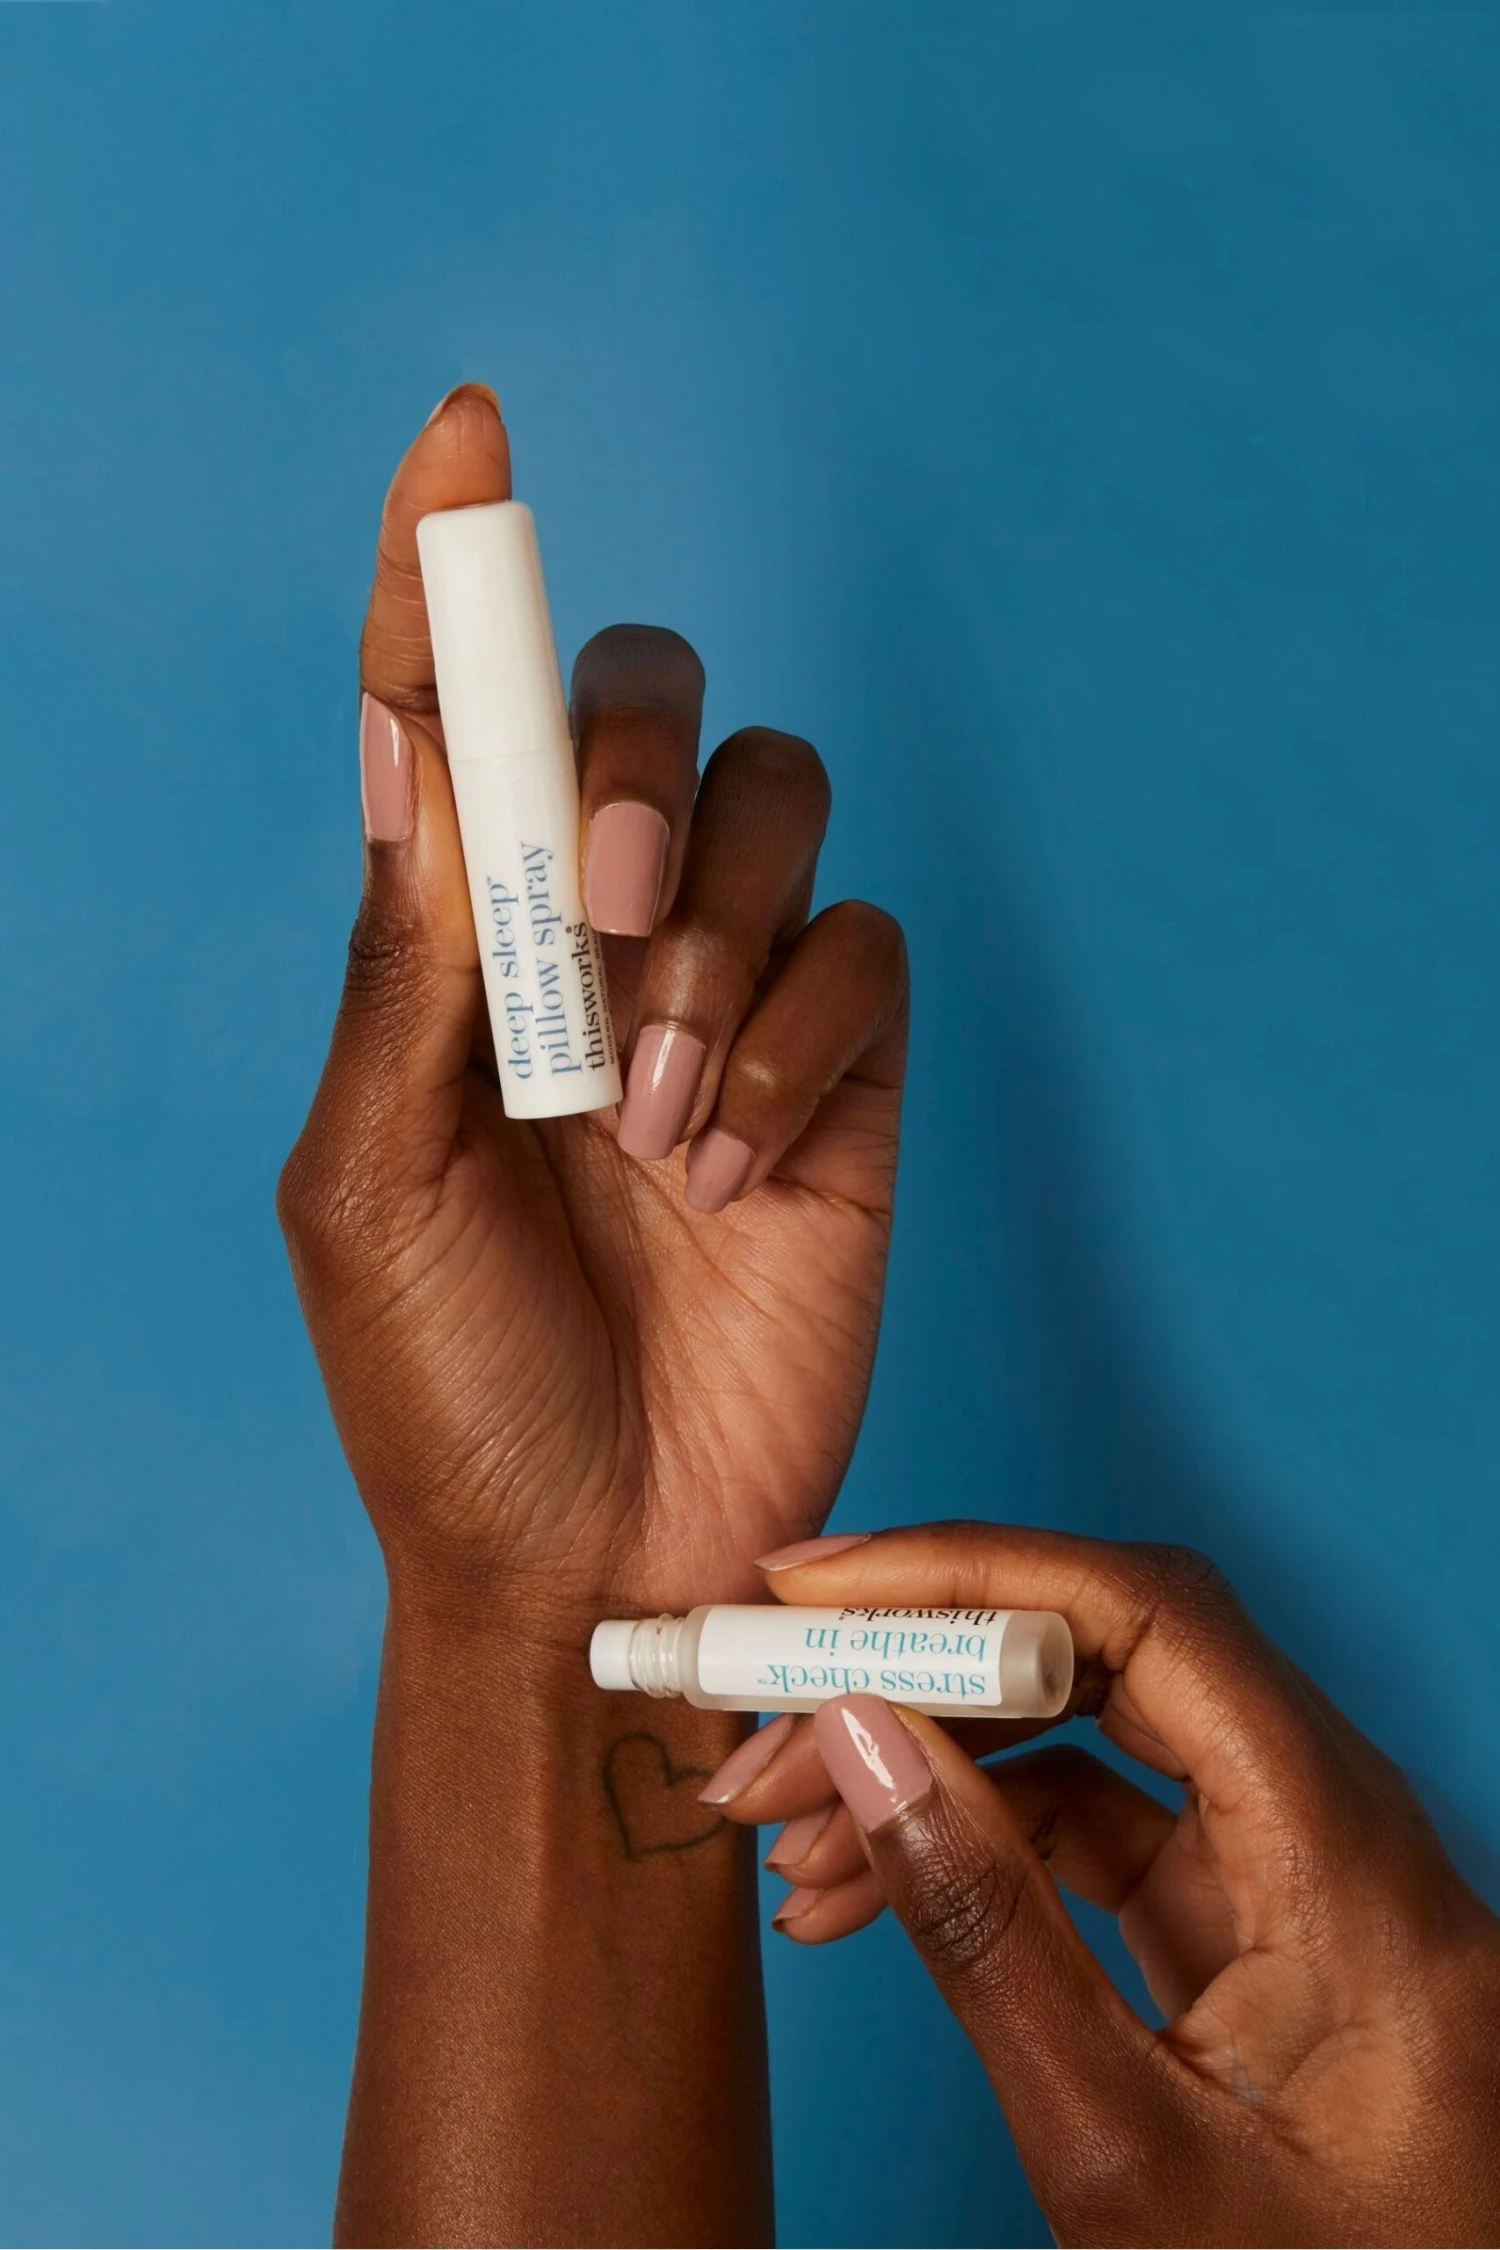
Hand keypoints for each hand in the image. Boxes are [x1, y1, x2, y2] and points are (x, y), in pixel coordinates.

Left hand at [277, 387, 906, 1632]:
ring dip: (720, 943)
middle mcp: (590, 946)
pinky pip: (867, 959)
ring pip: (786, 808)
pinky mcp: (841, 1080)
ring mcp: (726, 1006)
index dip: (447, 564)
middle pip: (648, 704)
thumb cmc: (446, 1393)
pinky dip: (796, 1044)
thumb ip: (410, 962)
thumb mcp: (371, 1179)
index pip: (450, 710)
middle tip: (607, 906)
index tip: (465, 433)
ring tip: (649, 1120)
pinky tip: (732, 1171)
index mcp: (446, 951)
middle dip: (641, 763)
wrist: (597, 1564)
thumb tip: (416, 743)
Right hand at [709, 1524, 1499, 2246]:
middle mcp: (1340, 1827)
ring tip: (777, 1827)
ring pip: (1091, 1736)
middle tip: (759, 1700)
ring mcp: (1297, 1870)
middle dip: (919, 1664)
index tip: (816, 1593)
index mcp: (1350, 1862)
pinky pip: (1100, 1824)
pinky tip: (856, 1885)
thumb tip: (862, 1737)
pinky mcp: (1253, 1917)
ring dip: (928, 1758)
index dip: (971, 1572)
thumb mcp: (1119, 2151)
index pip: (1153, 1618)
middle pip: (1111, 1654)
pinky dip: (975, 1837)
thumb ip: (984, 1932)